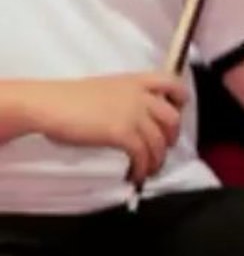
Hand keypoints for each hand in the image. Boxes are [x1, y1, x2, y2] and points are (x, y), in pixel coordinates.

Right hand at [34, 73, 187, 182]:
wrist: (50, 104)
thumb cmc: (69, 98)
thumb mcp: (107, 88)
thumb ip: (127, 98)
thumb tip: (135, 118)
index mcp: (136, 80)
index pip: (172, 83)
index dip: (181, 99)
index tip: (179, 112)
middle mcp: (140, 95)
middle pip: (172, 118)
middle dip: (171, 137)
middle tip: (163, 149)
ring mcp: (134, 114)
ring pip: (159, 141)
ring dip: (157, 160)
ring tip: (149, 170)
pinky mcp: (123, 133)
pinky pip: (142, 154)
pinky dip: (142, 168)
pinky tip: (135, 175)